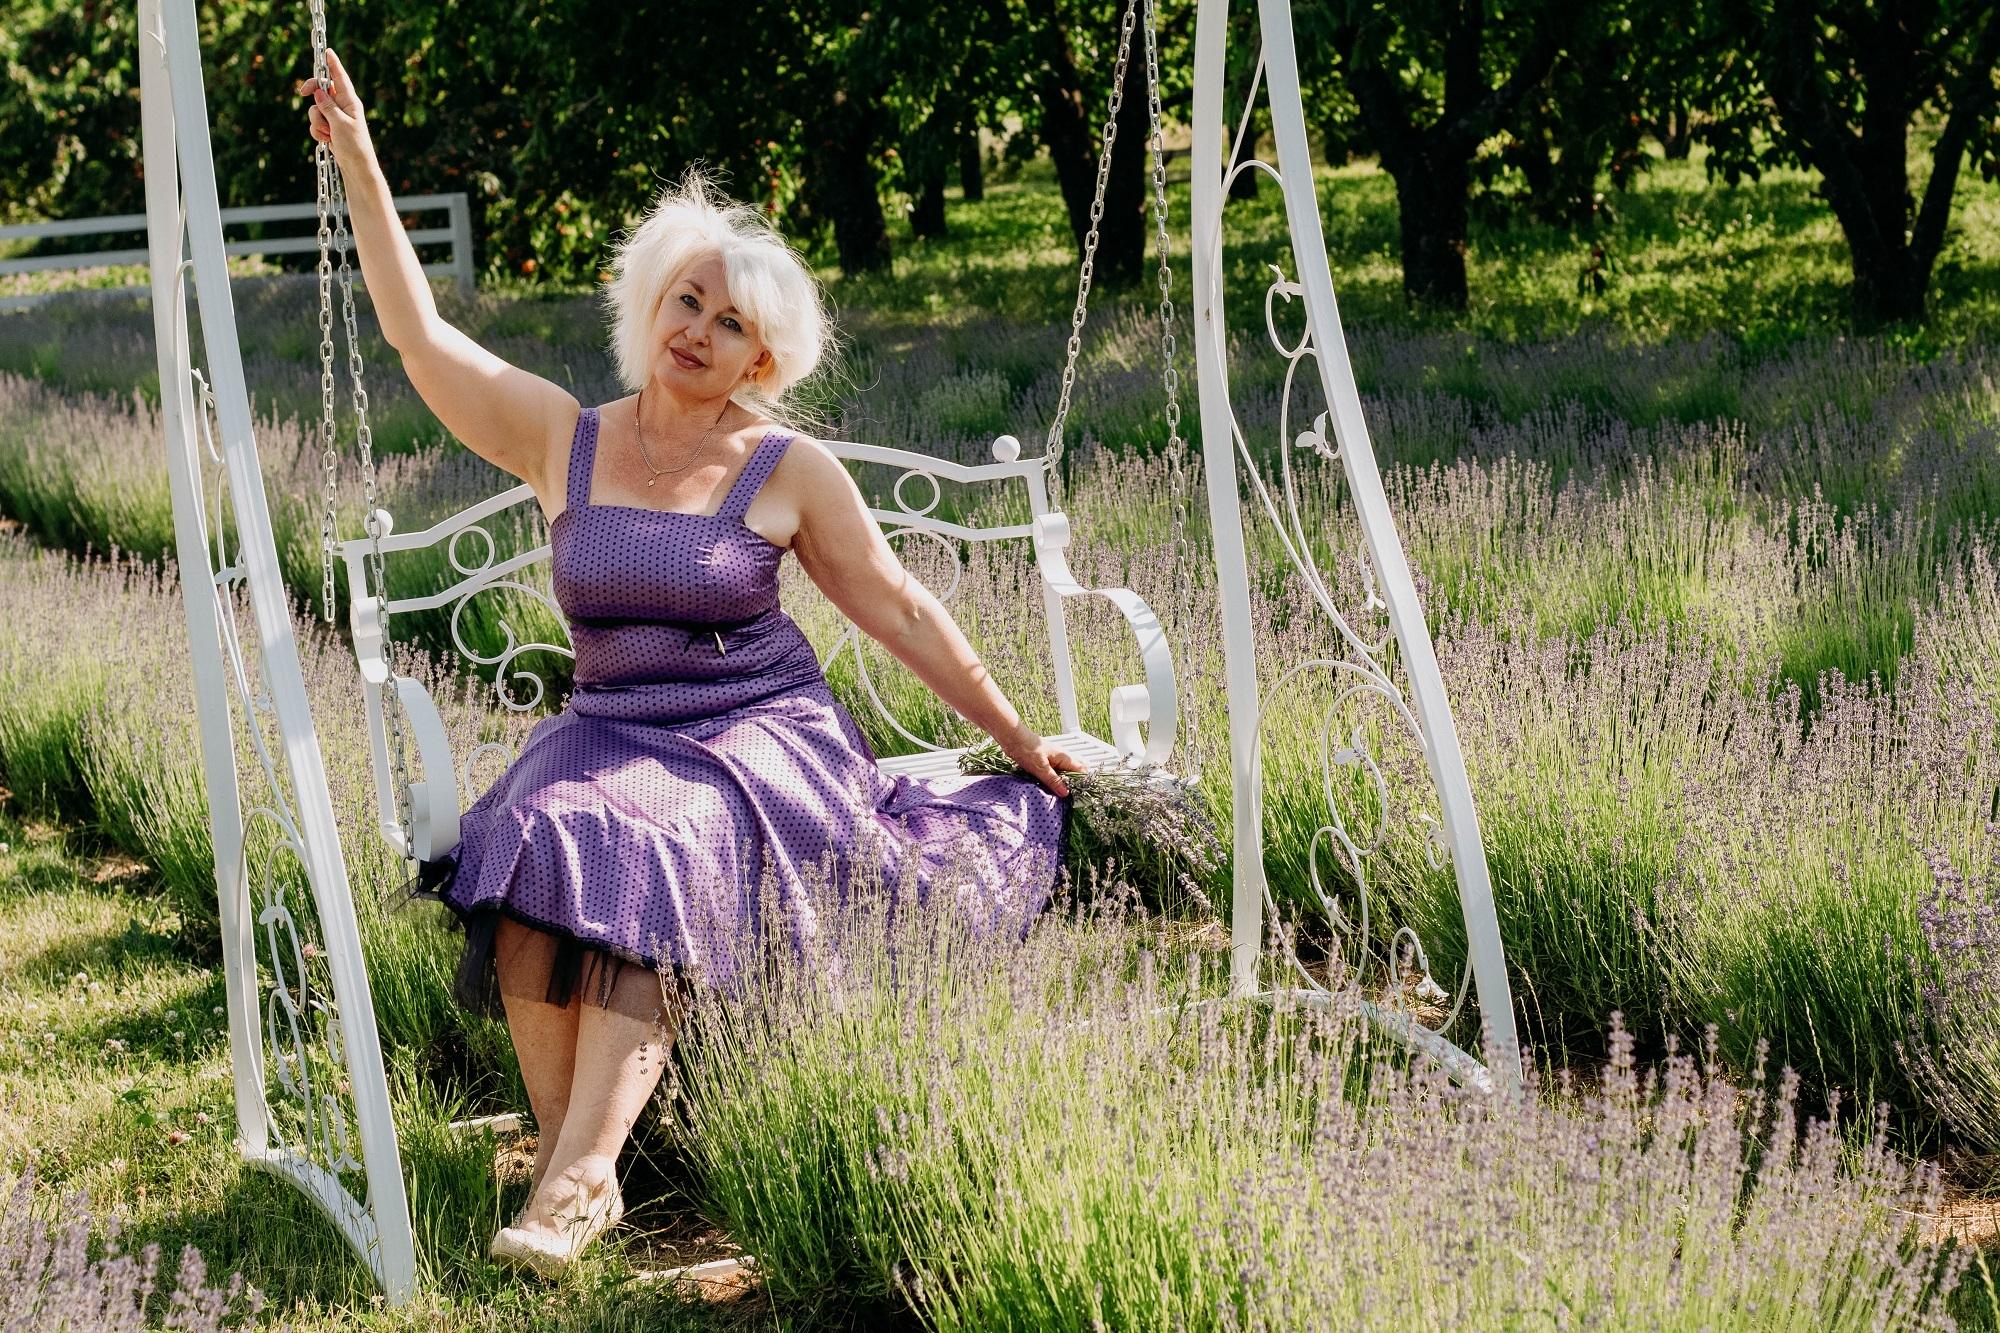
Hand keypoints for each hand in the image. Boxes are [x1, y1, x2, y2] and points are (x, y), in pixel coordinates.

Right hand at [298, 48, 374, 167]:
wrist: (357, 169)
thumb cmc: (354, 146)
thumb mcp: (340, 124)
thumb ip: (328, 106)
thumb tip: (318, 90)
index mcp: (351, 102)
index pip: (340, 78)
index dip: (333, 64)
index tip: (327, 51)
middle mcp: (343, 107)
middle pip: (321, 90)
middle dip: (312, 93)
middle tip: (303, 92)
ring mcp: (335, 118)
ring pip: (315, 109)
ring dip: (317, 122)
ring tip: (329, 134)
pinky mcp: (329, 129)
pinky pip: (315, 124)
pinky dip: (317, 132)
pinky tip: (327, 141)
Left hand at [997, 727, 1083, 798]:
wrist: (1013, 738)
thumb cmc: (1027, 748)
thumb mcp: (1041, 768)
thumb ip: (1053, 781)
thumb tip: (1065, 793)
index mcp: (1065, 757)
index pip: (1083, 771)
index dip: (1082, 783)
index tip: (1077, 795)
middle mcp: (1062, 758)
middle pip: (1076, 772)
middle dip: (1074, 784)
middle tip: (1067, 795)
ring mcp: (1055, 759)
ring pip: (1065, 773)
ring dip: (1063, 783)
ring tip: (1058, 792)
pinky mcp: (1046, 762)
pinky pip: (1055, 773)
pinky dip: (1054, 780)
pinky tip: (1049, 786)